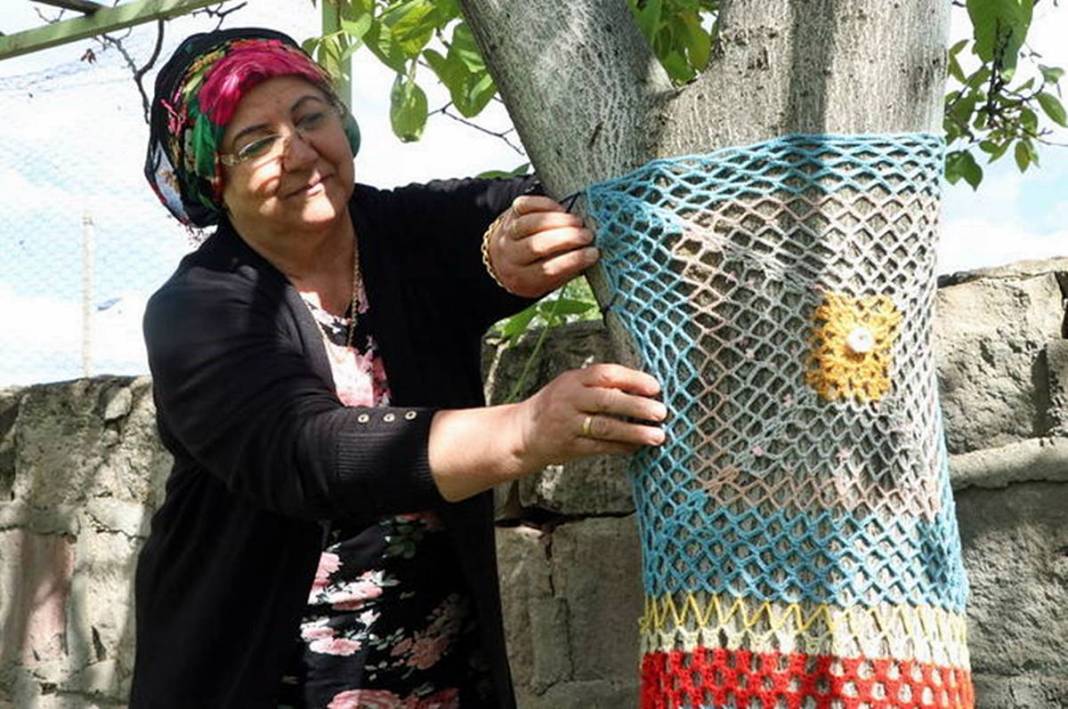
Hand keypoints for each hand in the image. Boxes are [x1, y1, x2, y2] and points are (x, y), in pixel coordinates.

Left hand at [487, 195, 598, 297]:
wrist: (503, 259)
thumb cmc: (535, 269)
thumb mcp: (548, 281)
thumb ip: (567, 270)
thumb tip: (593, 254)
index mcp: (523, 279)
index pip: (548, 270)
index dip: (573, 261)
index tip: (593, 253)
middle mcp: (511, 256)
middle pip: (538, 245)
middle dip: (567, 238)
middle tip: (587, 235)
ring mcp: (508, 234)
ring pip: (531, 224)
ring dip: (558, 221)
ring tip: (578, 222)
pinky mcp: (509, 215)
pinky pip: (524, 205)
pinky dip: (544, 204)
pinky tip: (560, 208)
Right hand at [510, 363, 666, 474]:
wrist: (522, 432)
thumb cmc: (557, 405)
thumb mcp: (573, 385)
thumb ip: (601, 385)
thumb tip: (643, 389)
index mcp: (574, 379)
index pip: (606, 374)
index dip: (633, 379)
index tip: (655, 387)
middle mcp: (570, 398)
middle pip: (607, 400)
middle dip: (637, 407)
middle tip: (661, 412)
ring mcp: (568, 423)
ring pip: (606, 427)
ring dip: (634, 432)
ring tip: (657, 436)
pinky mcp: (569, 445)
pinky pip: (600, 447)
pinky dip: (621, 447)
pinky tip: (636, 447)